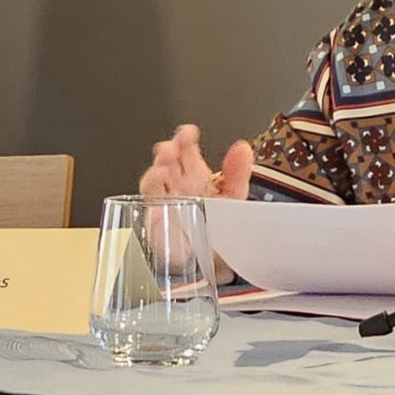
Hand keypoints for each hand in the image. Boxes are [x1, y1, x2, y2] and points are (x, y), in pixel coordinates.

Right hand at [140, 124, 254, 282]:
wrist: (214, 261)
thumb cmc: (219, 226)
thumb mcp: (233, 196)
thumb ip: (237, 172)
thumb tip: (242, 148)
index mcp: (195, 176)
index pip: (186, 152)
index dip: (185, 140)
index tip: (188, 133)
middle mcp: (178, 187)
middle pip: (167, 164)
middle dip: (168, 153)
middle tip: (173, 146)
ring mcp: (166, 204)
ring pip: (154, 183)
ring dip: (157, 171)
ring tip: (164, 164)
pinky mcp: (157, 224)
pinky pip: (151, 210)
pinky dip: (153, 199)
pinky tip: (158, 189)